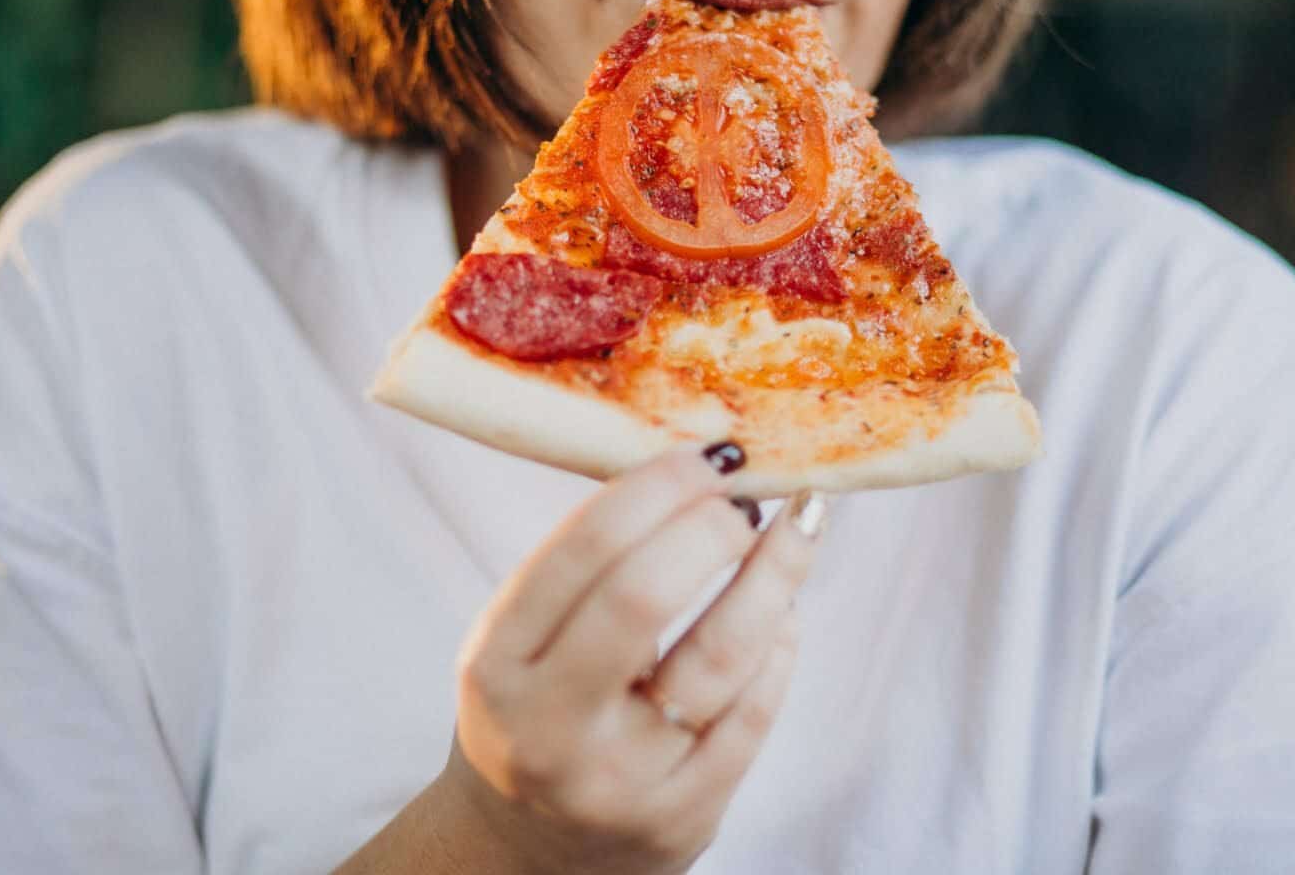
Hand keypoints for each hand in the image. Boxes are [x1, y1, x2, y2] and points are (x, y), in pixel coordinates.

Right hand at [444, 443, 827, 874]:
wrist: (531, 850)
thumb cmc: (536, 714)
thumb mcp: (518, 646)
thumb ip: (583, 572)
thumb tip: (695, 471)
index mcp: (497, 665)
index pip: (583, 552)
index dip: (657, 489)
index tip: (706, 458)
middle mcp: (551, 726)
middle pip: (644, 597)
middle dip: (711, 528)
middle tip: (744, 499)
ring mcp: (622, 778)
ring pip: (720, 657)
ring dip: (774, 576)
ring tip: (797, 530)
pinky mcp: (684, 815)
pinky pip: (753, 714)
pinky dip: (780, 647)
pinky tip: (784, 612)